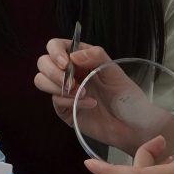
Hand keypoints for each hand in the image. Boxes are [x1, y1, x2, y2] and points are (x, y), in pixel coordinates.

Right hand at [34, 41, 173, 157]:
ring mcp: (65, 92)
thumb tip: (72, 55)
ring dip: (56, 86)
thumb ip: (95, 56)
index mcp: (80, 59)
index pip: (56, 47)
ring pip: (41, 81)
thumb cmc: (127, 96)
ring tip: (80, 93)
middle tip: (71, 82)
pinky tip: (89, 104)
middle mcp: (69, 73)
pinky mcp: (64, 110)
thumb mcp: (114, 71)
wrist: (132, 126)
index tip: (65, 64)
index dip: (55, 52)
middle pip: (43, 63)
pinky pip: (55, 101)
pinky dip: (69, 101)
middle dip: (52, 71)